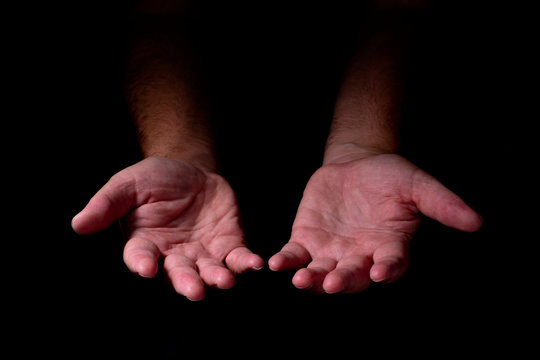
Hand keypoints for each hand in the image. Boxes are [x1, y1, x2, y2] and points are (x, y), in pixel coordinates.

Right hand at [72, 157, 262, 299]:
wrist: (191, 169)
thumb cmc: (154, 179)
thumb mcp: (128, 184)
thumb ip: (107, 203)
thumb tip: (78, 223)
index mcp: (145, 243)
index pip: (140, 257)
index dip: (142, 263)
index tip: (146, 268)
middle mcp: (173, 255)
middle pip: (178, 273)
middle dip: (186, 282)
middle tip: (194, 291)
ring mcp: (202, 252)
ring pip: (209, 272)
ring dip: (217, 278)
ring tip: (224, 281)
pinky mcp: (228, 244)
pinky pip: (237, 258)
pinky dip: (245, 263)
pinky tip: (255, 265)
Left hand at [269, 154, 481, 293]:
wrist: (355, 165)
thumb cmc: (390, 177)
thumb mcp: (417, 185)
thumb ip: (441, 203)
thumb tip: (476, 221)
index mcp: (389, 248)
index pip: (391, 265)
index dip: (388, 269)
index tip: (382, 272)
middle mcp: (360, 257)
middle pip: (352, 277)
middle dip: (343, 281)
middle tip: (334, 283)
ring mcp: (331, 252)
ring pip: (321, 274)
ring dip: (312, 280)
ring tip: (302, 280)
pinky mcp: (305, 241)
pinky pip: (295, 257)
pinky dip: (286, 262)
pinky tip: (275, 264)